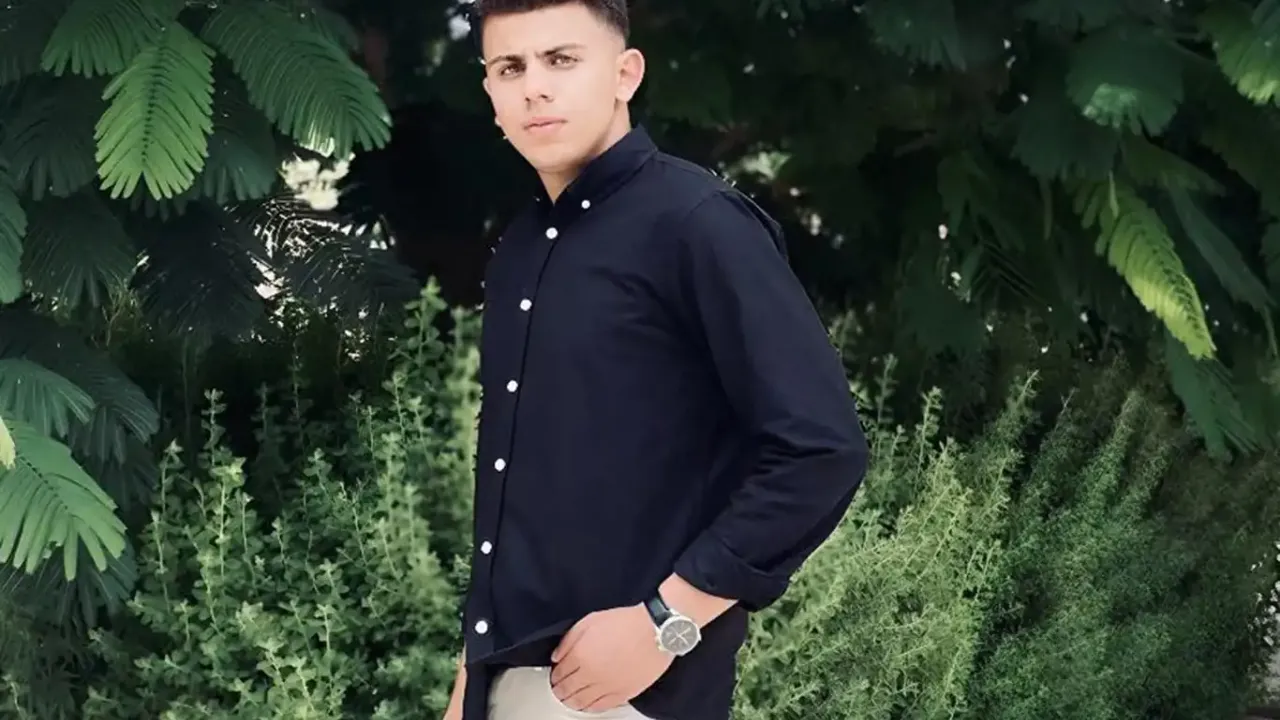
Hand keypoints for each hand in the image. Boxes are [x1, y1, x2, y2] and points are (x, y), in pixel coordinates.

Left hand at [548, 604, 672, 711]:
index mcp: (580, 656)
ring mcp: (607, 687)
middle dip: (559, 690)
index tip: (554, 675)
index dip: (554, 675)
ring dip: (571, 701)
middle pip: (567, 690)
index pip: (559, 673)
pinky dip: (590, 708)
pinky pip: (601, 707)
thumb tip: (557, 656)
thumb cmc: (626, 622)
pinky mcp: (622, 694)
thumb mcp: (590, 621)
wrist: (654, 631)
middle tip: (557, 690)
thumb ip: (569, 640)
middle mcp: (591, 675)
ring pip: (581, 702)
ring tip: (568, 699)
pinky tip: (587, 706)